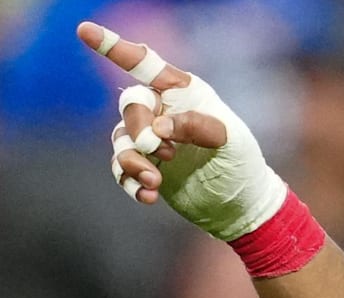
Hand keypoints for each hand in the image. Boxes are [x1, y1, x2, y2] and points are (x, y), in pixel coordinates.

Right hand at [77, 21, 286, 240]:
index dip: (114, 47)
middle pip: (130, 107)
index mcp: (184, 93)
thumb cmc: (242, 163)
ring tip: (154, 182)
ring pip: (121, 141)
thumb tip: (158, 126)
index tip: (85, 30)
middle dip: (140, 130)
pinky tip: (148, 197)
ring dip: (133, 162)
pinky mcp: (145, 167)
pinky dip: (130, 183)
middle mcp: (163, 111)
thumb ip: (196, 126)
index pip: (145, 65)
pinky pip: (121, 169)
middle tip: (164, 153)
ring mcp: (151, 140)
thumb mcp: (230, 140)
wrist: (241, 204)